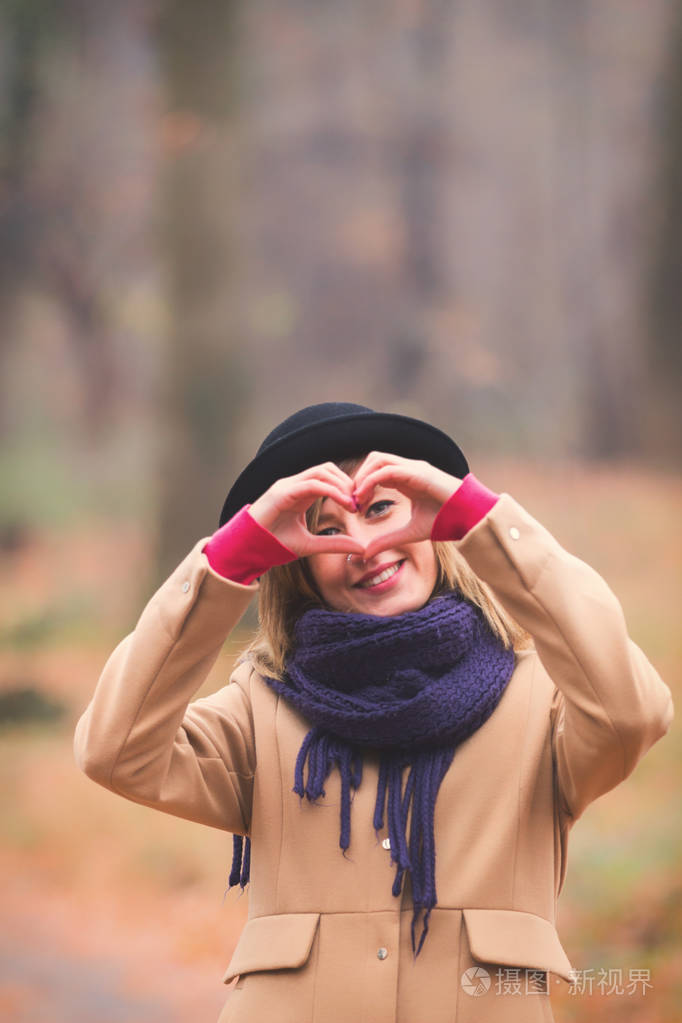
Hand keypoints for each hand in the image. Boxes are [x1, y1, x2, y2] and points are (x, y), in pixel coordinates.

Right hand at [249, 463, 364, 557]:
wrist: (248, 550)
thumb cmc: (274, 544)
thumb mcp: (311, 545)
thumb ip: (334, 544)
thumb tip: (361, 548)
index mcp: (301, 493)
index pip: (328, 477)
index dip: (347, 487)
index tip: (360, 506)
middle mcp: (294, 484)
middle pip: (327, 469)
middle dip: (347, 483)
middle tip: (359, 503)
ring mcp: (287, 485)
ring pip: (321, 471)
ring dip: (341, 485)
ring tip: (352, 504)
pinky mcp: (282, 492)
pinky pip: (311, 484)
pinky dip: (330, 490)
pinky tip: (342, 503)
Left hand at [352, 452, 461, 559]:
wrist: (470, 518)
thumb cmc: (446, 521)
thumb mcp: (409, 533)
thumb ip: (387, 540)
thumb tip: (365, 553)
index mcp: (407, 478)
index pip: (376, 469)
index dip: (361, 485)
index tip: (355, 507)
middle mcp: (409, 468)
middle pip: (374, 459)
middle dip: (358, 477)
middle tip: (352, 501)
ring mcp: (414, 467)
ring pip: (378, 459)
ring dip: (362, 477)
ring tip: (357, 499)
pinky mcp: (418, 472)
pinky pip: (387, 470)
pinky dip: (370, 481)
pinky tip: (364, 498)